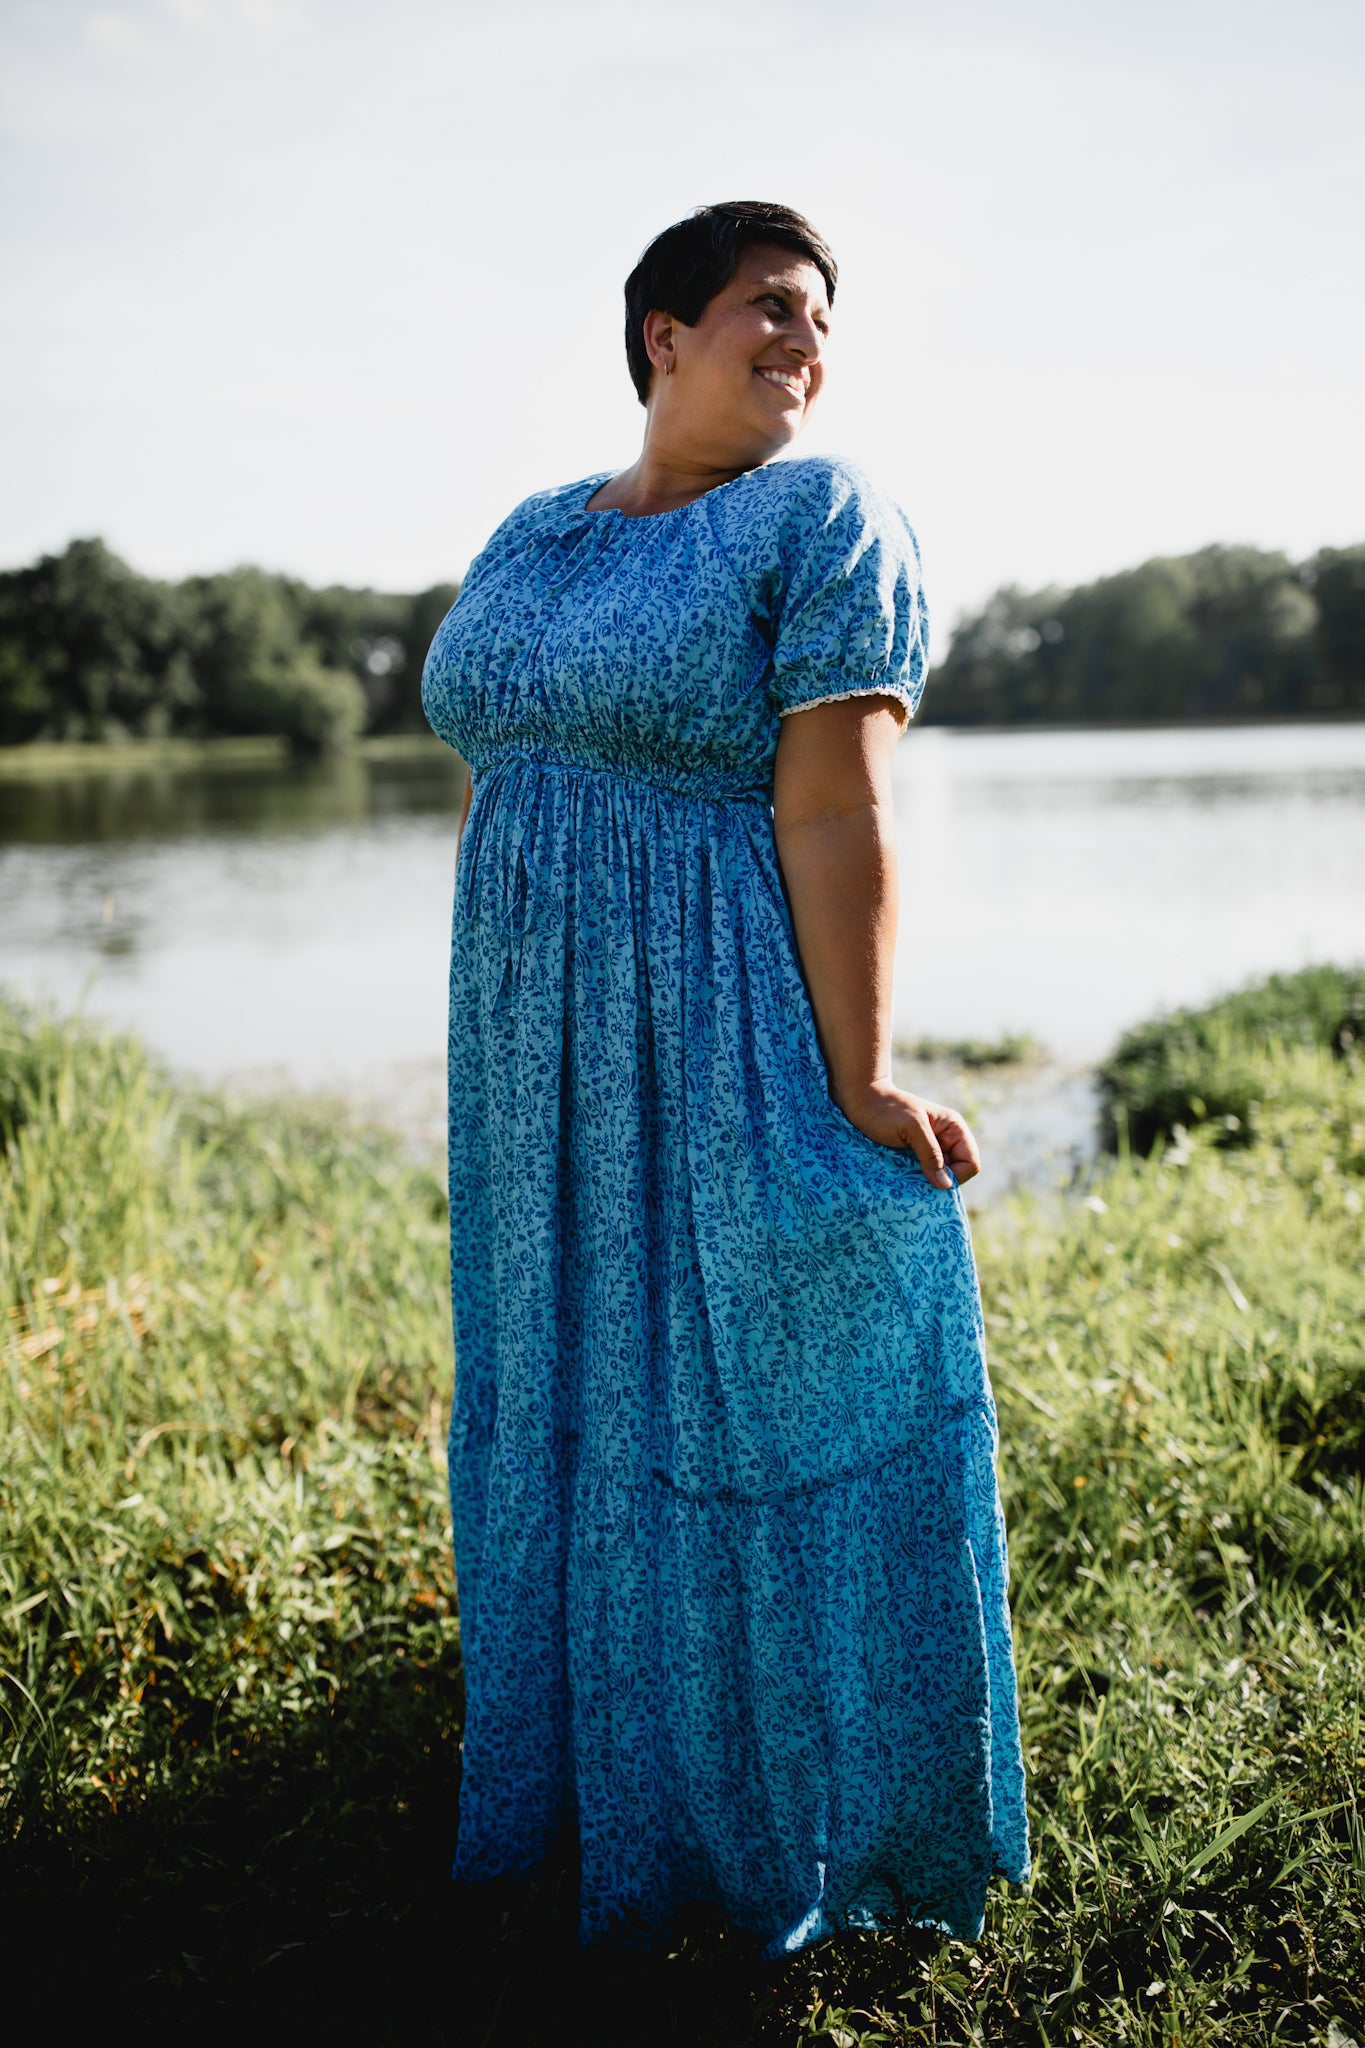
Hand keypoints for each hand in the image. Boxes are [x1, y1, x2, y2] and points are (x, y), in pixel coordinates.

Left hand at [834, 1079, 981, 1187]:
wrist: (861, 1102)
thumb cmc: (886, 1109)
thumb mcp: (911, 1128)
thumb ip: (930, 1154)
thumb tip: (946, 1185)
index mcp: (954, 1129)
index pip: (970, 1163)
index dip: (955, 1175)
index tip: (930, 1177)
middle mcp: (947, 1141)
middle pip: (956, 1175)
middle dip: (939, 1181)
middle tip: (914, 1177)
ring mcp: (931, 1151)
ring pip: (939, 1179)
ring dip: (925, 1183)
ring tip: (905, 1176)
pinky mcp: (915, 1159)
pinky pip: (923, 1178)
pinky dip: (915, 1182)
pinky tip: (901, 1176)